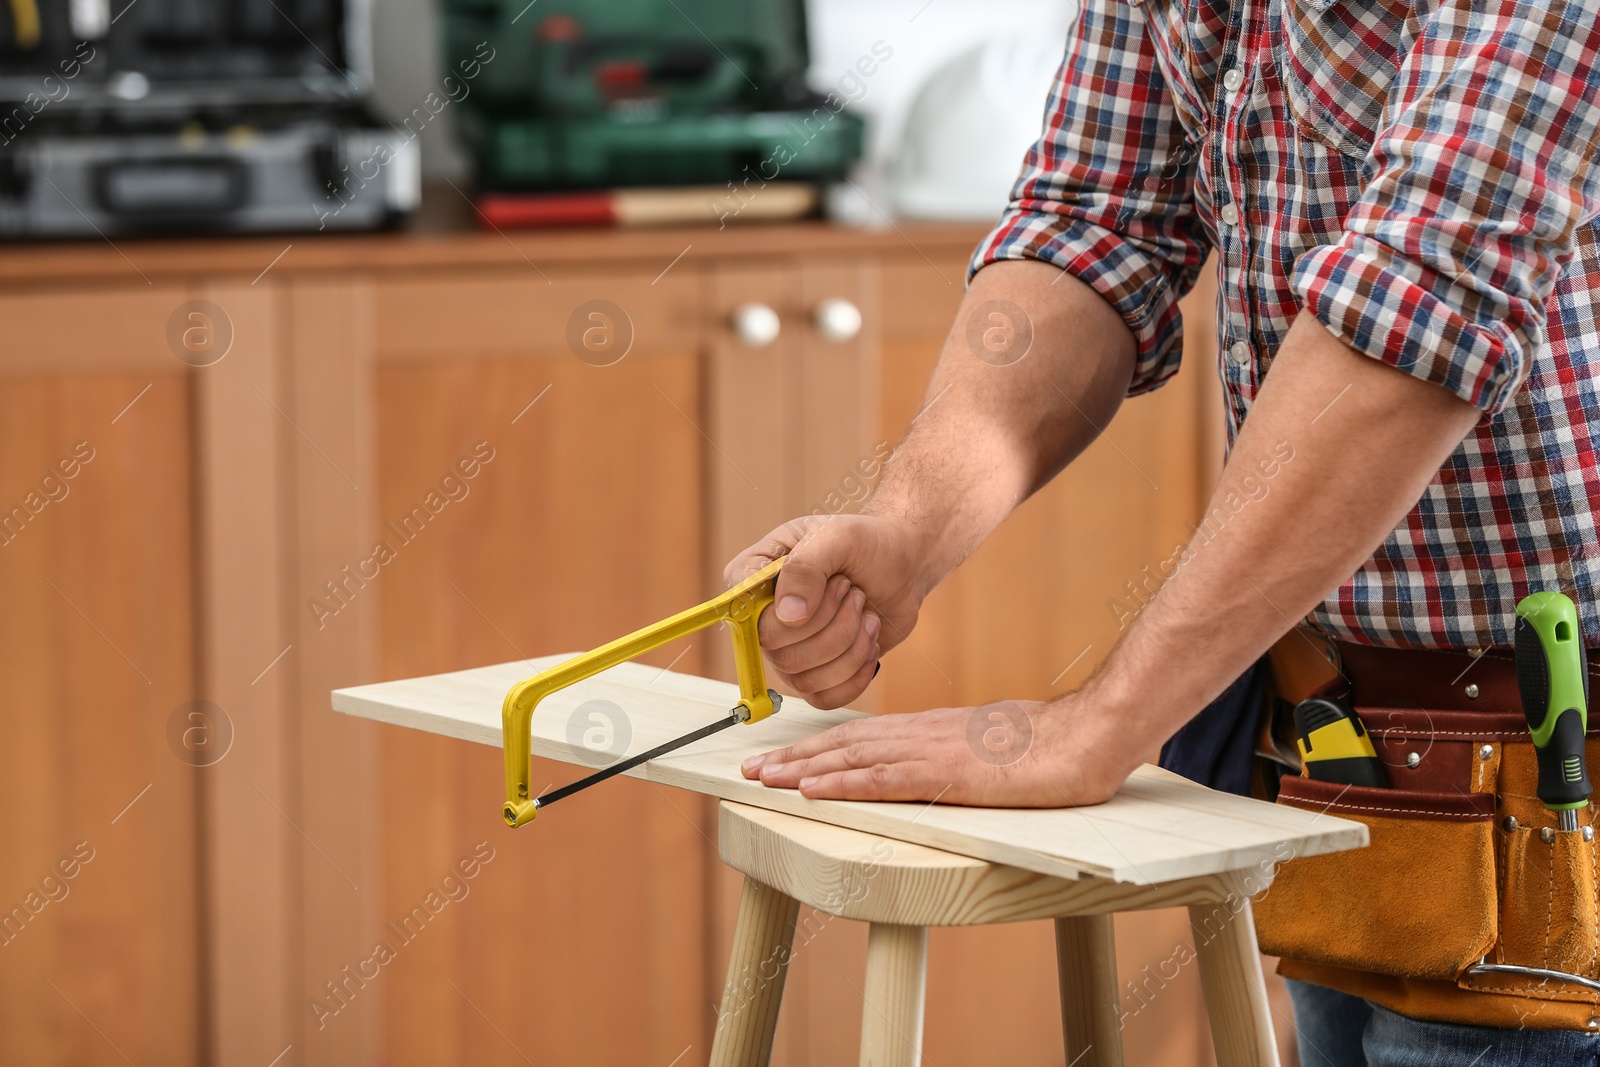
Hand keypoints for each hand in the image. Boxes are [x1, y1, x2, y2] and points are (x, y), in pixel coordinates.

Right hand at [724, 514, 929, 708]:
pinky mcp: (817, 671)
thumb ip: (806, 567)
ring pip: (804, 678)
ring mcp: (790, 649)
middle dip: (833, 624)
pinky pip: (823, 697)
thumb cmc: (865, 543)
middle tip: (853, 591)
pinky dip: (855, 674)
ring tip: (865, 612)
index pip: (745, 615)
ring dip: (849, 645)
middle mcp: (764, 618)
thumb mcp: (837, 537)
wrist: (901, 564)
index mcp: (754, 578)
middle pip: (780, 652)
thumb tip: (788, 616)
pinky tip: (870, 642)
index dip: (787, 613)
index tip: (832, 583)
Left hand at [739, 696, 1126, 806]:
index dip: (818, 746)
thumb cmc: (1048, 747)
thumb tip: (936, 768)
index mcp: (932, 729)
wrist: (1085, 738)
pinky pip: (881, 780)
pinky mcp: (944, 775)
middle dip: (795, 756)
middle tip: (751, 766)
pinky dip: (841, 783)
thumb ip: (957, 755)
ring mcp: (931, 752)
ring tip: (763, 778)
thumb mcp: (991, 748)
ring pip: (852, 757)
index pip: (863, 736)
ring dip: (803, 769)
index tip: (783, 756)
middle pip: (845, 743)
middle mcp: (922, 734)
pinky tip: (812, 790)